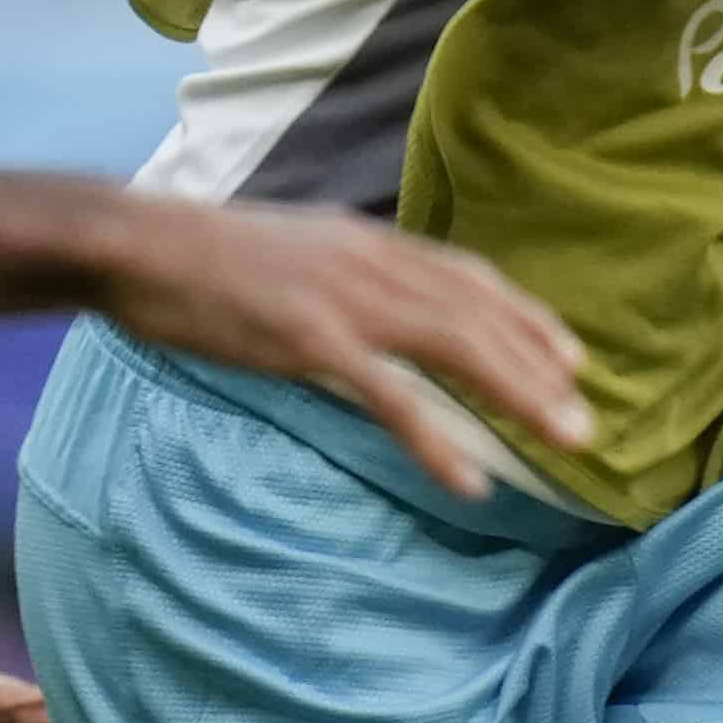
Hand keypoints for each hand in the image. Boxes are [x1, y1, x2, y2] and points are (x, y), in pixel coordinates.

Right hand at [74, 199, 586, 505]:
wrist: (136, 242)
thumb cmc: (203, 257)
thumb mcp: (295, 252)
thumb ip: (342, 275)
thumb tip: (371, 307)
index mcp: (370, 243)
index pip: (470, 279)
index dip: (527, 319)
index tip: (570, 357)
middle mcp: (374, 264)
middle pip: (481, 317)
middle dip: (541, 370)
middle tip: (585, 423)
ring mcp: (346, 301)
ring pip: (458, 349)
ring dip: (519, 397)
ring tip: (563, 441)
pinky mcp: (310, 341)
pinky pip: (391, 397)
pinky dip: (437, 440)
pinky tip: (469, 479)